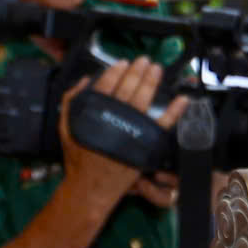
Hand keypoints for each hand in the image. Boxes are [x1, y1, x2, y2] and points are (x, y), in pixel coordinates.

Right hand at [58, 59, 185, 212]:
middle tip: (145, 61)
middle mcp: (114, 118)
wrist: (90, 187)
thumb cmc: (79, 157)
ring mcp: (132, 130)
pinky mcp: (147, 143)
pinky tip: (182, 99)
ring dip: (152, 81)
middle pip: (128, 88)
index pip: (107, 85)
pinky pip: (163, 124)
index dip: (116, 71)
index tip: (124, 62)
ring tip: (157, 69)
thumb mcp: (66, 126)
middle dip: (138, 71)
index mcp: (94, 112)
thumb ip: (72, 100)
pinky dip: (174, 111)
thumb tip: (86, 79)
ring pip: (144, 100)